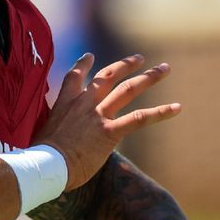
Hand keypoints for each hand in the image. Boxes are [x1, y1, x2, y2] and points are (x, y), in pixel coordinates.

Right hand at [33, 53, 180, 190]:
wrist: (48, 164)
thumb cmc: (42, 155)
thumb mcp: (45, 130)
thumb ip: (55, 125)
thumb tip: (53, 136)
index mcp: (66, 101)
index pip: (74, 76)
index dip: (83, 64)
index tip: (89, 56)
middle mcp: (84, 102)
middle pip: (108, 76)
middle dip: (126, 65)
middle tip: (139, 58)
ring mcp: (98, 115)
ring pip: (128, 89)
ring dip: (148, 77)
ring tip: (164, 69)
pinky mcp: (110, 131)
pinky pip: (140, 118)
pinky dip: (160, 112)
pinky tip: (177, 108)